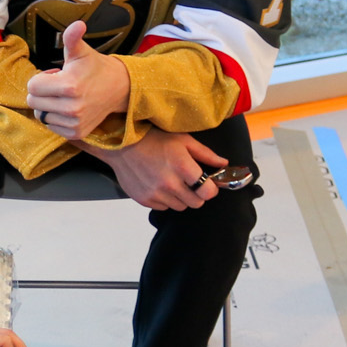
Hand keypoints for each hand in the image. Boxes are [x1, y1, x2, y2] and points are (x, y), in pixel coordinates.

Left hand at [26, 21, 129, 138]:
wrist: (118, 88)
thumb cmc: (94, 67)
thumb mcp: (81, 51)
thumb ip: (72, 38)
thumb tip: (78, 24)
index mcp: (69, 86)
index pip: (32, 86)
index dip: (41, 78)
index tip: (55, 75)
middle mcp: (71, 108)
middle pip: (33, 102)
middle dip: (42, 92)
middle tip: (60, 86)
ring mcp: (74, 123)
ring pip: (41, 116)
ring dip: (48, 106)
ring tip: (65, 97)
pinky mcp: (76, 133)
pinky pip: (51, 126)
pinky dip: (55, 118)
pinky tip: (68, 108)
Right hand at [100, 128, 227, 210]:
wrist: (121, 146)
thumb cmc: (154, 139)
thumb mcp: (183, 140)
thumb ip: (206, 154)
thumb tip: (224, 164)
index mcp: (182, 166)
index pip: (207, 192)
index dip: (211, 189)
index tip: (209, 184)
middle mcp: (169, 183)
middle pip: (196, 203)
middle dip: (198, 194)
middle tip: (191, 183)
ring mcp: (156, 194)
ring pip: (181, 207)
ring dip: (182, 198)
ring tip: (174, 182)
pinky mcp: (145, 200)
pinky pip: (164, 207)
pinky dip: (166, 200)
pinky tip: (160, 185)